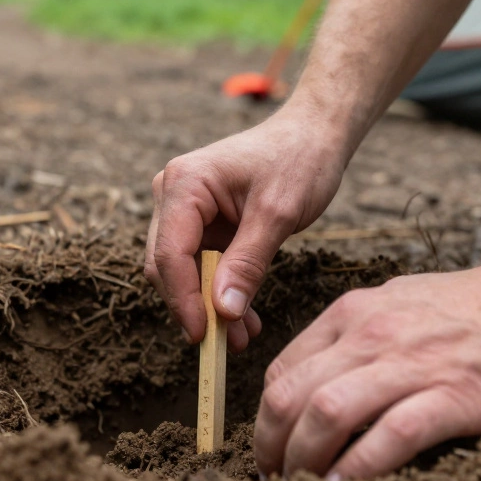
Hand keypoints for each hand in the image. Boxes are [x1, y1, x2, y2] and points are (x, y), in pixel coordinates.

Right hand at [144, 106, 349, 351]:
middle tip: (227, 344)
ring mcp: (185, 210)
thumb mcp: (278, 214)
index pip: (169, 253)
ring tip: (242, 337)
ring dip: (207, 306)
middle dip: (194, 307)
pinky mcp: (201, 224)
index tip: (204, 336)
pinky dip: (219, 293)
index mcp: (185, 184)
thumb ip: (248, 262)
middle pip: (166, 266)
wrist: (313, 136)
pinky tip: (244, 319)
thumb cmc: (298, 161)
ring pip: (181, 272)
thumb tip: (222, 311)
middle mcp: (173, 195)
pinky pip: (201, 267)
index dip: (183, 299)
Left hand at [254, 245, 480, 479]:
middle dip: (271, 447)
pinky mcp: (457, 394)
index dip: (265, 418)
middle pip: (290, 395)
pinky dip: (358, 467)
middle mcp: (373, 333)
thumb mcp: (402, 303)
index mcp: (355, 313)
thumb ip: (360, 335)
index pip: (282, 370)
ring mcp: (414, 363)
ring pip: (327, 413)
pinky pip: (390, 436)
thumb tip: (324, 381)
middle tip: (274, 479)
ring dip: (304, 461)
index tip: (270, 450)